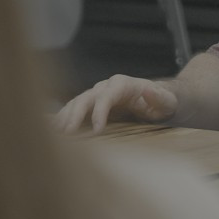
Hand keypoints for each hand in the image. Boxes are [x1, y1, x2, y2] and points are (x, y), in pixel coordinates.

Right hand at [55, 74, 178, 133]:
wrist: (157, 100)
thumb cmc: (163, 102)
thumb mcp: (166, 100)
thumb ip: (159, 96)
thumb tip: (149, 89)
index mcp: (123, 84)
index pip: (106, 96)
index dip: (99, 111)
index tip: (97, 130)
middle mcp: (105, 87)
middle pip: (86, 98)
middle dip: (75, 115)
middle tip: (67, 134)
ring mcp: (97, 95)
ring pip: (76, 103)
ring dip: (64, 118)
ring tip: (54, 134)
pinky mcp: (92, 105)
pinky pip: (74, 110)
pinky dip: (63, 118)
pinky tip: (52, 129)